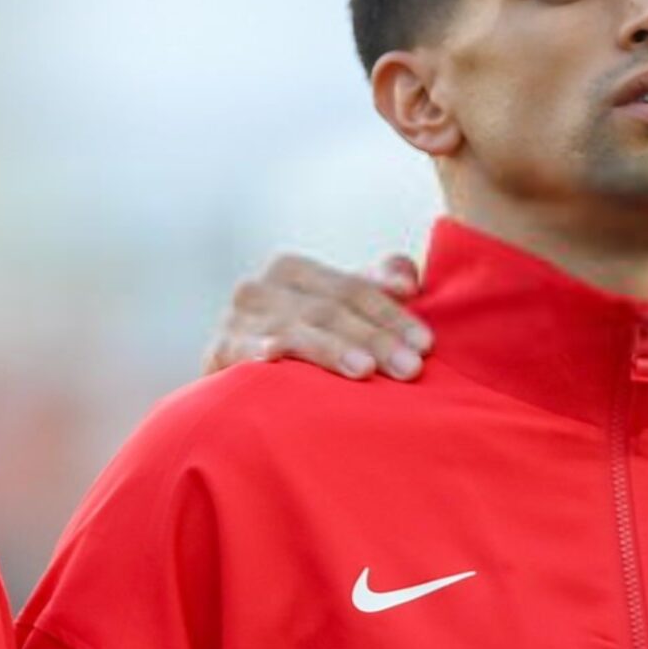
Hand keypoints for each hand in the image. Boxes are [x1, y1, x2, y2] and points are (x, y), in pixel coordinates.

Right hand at [202, 253, 433, 380]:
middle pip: (329, 309)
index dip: (392, 314)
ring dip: (330, 349)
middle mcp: (262, 286)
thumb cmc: (299, 342)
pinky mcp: (219, 350)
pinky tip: (277, 359)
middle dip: (374, 338)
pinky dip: (263, 351)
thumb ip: (375, 287)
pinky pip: (245, 350)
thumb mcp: (335, 309)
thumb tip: (408, 279)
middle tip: (411, 368)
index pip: (353, 288)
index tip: (427, 344)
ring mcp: (238, 318)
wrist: (233, 378)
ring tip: (365, 371)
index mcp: (294, 270)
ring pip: (296, 329)